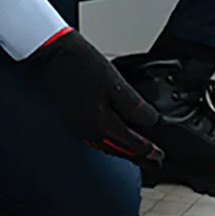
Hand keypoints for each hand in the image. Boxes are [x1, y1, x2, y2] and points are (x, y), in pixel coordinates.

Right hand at [23, 28, 162, 164]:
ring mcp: (80, 127)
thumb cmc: (83, 65)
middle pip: (119, 151)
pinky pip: (97, 140)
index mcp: (100, 125)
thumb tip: (151, 121)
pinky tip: (115, 138)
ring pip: (108, 147)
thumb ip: (134, 106)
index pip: (130, 146)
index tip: (160, 156)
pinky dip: (111, 143)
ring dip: (124, 152)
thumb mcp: (116, 84)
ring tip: (138, 153)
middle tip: (153, 161)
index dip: (148, 152)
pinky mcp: (74, 120)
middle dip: (137, 156)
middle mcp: (89, 132)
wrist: (55, 54)